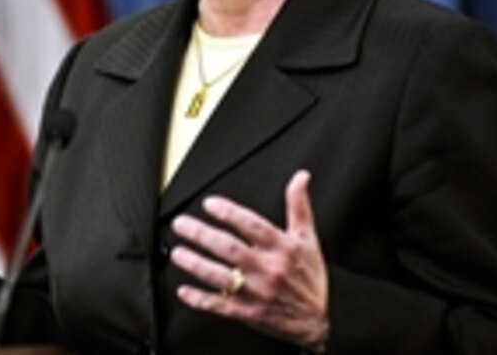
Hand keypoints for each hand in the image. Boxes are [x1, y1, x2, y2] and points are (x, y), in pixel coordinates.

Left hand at [170, 170, 328, 350]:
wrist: (320, 320)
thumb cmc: (310, 277)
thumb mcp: (308, 238)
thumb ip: (299, 206)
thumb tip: (300, 177)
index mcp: (282, 248)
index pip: (254, 226)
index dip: (230, 213)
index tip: (209, 204)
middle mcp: (269, 270)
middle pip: (231, 249)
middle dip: (203, 235)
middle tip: (181, 224)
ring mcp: (258, 293)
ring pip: (222, 277)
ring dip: (196, 264)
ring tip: (177, 252)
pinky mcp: (250, 314)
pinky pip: (221, 306)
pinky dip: (201, 300)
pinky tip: (184, 291)